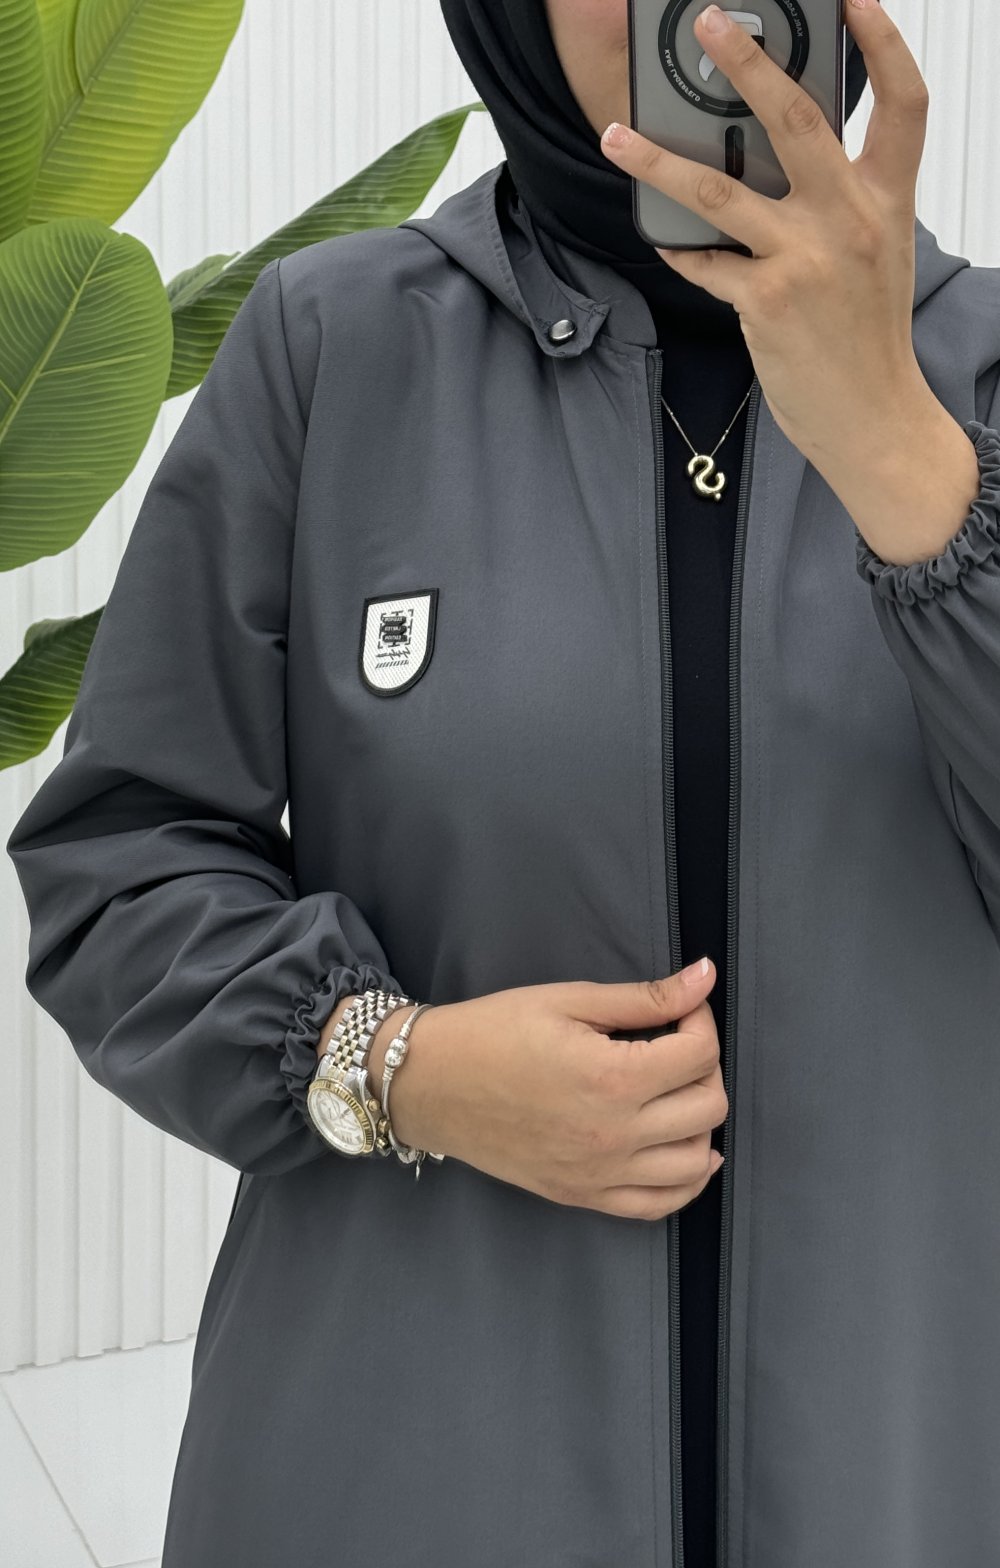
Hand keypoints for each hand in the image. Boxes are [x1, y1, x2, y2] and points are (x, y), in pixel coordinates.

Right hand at [379, 960, 726, 1222]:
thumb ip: (643, 997)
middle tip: (676, 1044)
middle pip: (708, 1106)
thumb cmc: (493, 1031)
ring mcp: (600, 1173)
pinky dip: (686, 1180)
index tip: (680, 1007)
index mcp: (612, 1078)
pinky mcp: (583, 1196)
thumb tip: (706, 976)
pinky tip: (685, 1150)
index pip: (700, 1054)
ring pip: (695, 1161)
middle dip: (705, 1066)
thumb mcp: (567, 1000)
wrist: (430, 1084)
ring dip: (700, 1122)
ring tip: (675, 1092)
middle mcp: (615, 1134)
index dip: (699, 1019)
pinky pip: (660, 1205)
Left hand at [598, 0, 931, 471]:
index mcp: (886, 200)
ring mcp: (806, 258)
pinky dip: (679, 250)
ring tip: (616, 137)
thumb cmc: (869, 340)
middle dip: (748, 64)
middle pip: (797, 119)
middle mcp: (849, 219)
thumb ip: (845, 202)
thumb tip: (786, 163)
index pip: (902, 103)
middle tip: (710, 24)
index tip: (852, 0)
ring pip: (719, 190)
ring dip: (658, 161)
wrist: (874, 416)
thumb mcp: (878, 255)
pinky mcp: (767, 300)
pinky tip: (661, 238)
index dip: (882, 42)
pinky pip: (705, 262)